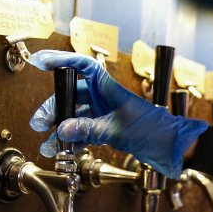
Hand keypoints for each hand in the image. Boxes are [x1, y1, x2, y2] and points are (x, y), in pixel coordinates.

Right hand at [28, 50, 208, 178]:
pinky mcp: (106, 128)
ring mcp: (104, 112)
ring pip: (74, 116)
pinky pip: (83, 131)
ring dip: (60, 129)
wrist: (172, 147)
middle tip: (39, 123)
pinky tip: (62, 151)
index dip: (61, 61)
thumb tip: (62, 130)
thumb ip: (90, 129)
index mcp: (109, 87)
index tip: (41, 63)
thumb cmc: (153, 131)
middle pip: (71, 95)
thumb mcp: (118, 130)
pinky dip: (72, 140)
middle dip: (54, 109)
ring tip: (47, 145)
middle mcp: (104, 97)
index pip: (82, 66)